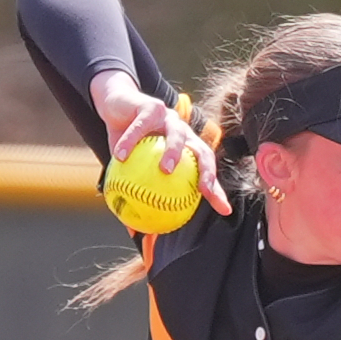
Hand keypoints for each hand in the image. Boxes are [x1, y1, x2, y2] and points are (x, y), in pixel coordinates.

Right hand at [89, 69, 231, 216]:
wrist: (116, 106)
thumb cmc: (128, 144)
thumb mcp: (132, 171)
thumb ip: (137, 197)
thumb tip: (135, 233)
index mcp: (186, 149)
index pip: (206, 171)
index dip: (217, 191)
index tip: (224, 211)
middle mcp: (183, 133)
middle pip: (203, 151)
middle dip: (208, 170)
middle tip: (204, 190)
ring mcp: (169, 118)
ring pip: (178, 134)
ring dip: (174, 151)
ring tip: (165, 169)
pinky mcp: (151, 107)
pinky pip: (140, 126)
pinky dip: (130, 140)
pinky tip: (120, 156)